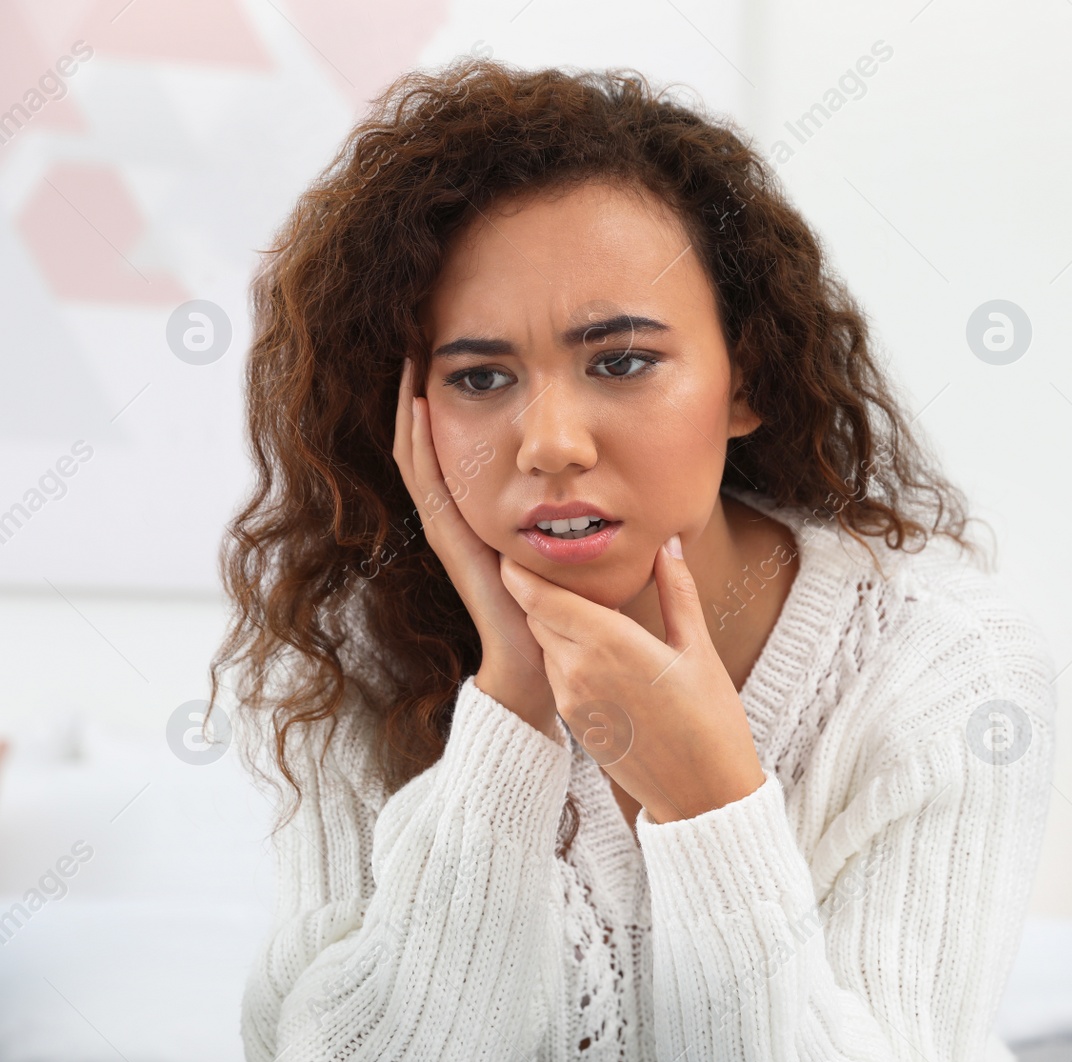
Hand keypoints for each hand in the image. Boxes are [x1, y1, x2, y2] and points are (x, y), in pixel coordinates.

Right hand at [392, 357, 557, 735]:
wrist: (542, 655)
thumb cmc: (562, 601)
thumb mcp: (565, 535)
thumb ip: (574, 502)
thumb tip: (604, 460)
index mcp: (480, 511)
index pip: (454, 443)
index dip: (448, 399)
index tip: (452, 352)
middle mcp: (457, 514)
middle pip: (426, 440)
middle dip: (421, 390)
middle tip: (418, 338)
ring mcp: (448, 525)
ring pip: (417, 452)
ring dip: (411, 404)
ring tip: (410, 356)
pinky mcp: (450, 537)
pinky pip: (427, 479)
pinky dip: (419, 439)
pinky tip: (420, 402)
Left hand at [499, 538, 766, 822]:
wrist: (702, 796)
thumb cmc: (711, 720)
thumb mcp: (698, 649)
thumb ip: (677, 592)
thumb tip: (667, 546)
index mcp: (608, 643)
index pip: (540, 597)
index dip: (520, 571)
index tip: (515, 548)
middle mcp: (578, 670)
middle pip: (537, 617)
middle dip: (539, 592)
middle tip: (553, 565)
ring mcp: (572, 701)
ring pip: (546, 646)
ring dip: (554, 624)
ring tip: (579, 603)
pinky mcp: (574, 724)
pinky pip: (558, 676)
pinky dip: (566, 655)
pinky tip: (595, 649)